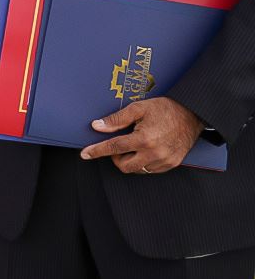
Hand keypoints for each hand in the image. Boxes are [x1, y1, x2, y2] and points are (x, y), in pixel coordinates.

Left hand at [80, 96, 204, 174]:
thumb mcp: (139, 108)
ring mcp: (164, 161)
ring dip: (130, 160)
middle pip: (124, 166)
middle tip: (119, 144)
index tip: (84, 154)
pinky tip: (146, 149)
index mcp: (144, 139)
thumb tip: (96, 126)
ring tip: (135, 145)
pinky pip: (150, 170)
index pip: (113, 148)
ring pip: (137, 170)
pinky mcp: (172, 164)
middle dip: (116, 157)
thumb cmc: (165, 109)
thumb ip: (116, 119)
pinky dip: (143, 162)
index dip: (97, 151)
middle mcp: (154, 153)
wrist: (193, 114)